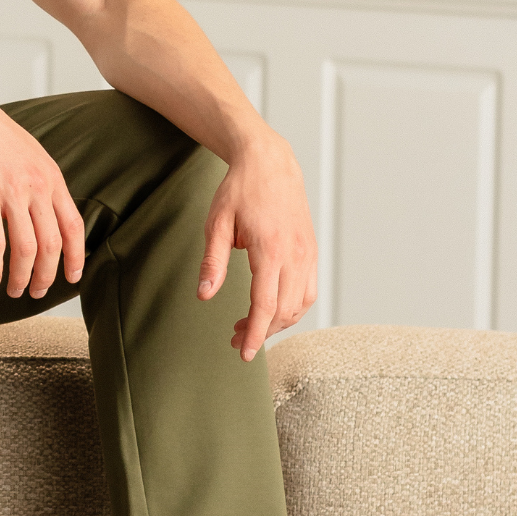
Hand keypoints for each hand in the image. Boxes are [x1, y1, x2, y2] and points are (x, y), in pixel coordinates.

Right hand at [0, 78, 85, 297]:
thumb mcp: (30, 154)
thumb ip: (42, 183)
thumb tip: (49, 213)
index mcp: (51, 177)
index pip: (74, 225)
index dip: (76, 256)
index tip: (73, 277)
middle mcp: (37, 187)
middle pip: (52, 244)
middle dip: (48, 275)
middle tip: (39, 292)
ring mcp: (11, 193)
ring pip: (26, 249)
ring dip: (23, 277)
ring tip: (16, 291)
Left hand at [198, 133, 316, 359]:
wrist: (270, 162)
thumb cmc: (239, 190)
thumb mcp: (216, 224)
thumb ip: (213, 262)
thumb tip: (204, 297)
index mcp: (270, 249)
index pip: (265, 305)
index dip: (255, 334)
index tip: (242, 353)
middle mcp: (296, 254)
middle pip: (284, 310)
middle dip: (262, 332)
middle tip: (234, 337)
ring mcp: (308, 253)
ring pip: (300, 304)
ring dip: (278, 323)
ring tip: (251, 326)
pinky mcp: (312, 251)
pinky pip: (309, 291)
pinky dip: (293, 308)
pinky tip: (273, 310)